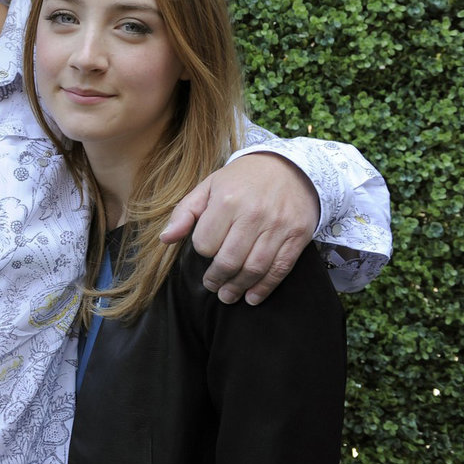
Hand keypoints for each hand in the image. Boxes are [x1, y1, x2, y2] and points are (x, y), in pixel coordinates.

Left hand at [161, 154, 318, 305]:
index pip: (206, 243)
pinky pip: (280, 268)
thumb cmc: (241, 179)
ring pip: (254, 268)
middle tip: (212, 286)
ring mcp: (278, 226)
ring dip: (238, 287)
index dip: (202, 251)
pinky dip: (265, 287)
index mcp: (227, 200)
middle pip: (229, 260)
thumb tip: (165, 239)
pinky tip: (252, 296)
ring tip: (227, 295)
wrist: (289, 167)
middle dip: (216, 279)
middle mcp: (253, 214)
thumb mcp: (208, 187)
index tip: (205, 251)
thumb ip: (184, 213)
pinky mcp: (297, 235)